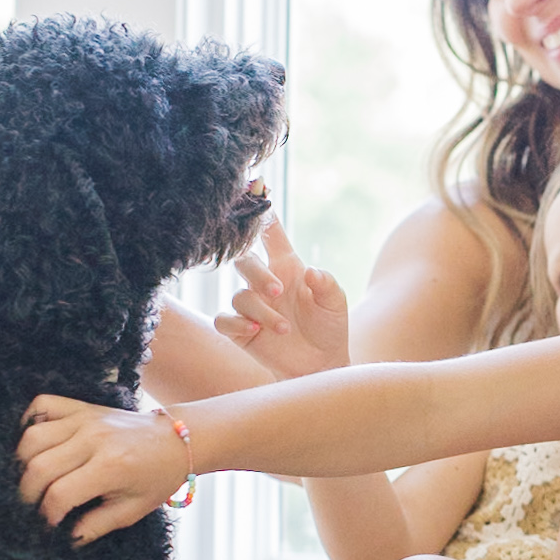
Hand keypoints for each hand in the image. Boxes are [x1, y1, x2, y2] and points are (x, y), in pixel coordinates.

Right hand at [18, 397, 186, 540]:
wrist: (176, 441)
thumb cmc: (156, 478)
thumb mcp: (132, 510)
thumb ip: (95, 526)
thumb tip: (63, 539)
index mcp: (111, 466)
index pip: (59, 494)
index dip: (47, 516)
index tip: (49, 525)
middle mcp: (94, 439)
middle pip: (38, 467)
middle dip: (28, 494)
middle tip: (36, 507)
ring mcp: (86, 418)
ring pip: (32, 437)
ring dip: (23, 463)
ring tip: (35, 481)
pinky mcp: (81, 407)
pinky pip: (42, 405)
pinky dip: (29, 423)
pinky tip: (36, 446)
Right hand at [216, 216, 349, 378]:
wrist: (321, 365)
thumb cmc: (329, 327)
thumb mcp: (336, 303)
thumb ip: (327, 284)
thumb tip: (310, 272)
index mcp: (288, 266)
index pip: (270, 235)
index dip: (261, 216)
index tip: (253, 194)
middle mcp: (265, 282)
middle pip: (245, 262)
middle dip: (258, 274)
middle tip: (279, 292)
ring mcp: (251, 306)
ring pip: (240, 297)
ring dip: (262, 312)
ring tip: (285, 329)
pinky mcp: (240, 330)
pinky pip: (223, 320)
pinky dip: (237, 325)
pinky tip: (256, 332)